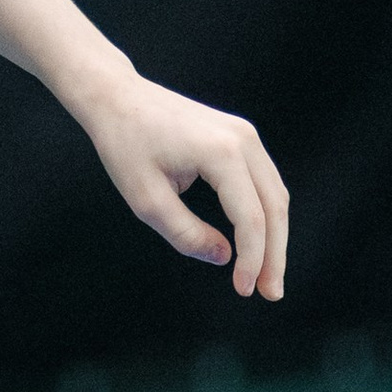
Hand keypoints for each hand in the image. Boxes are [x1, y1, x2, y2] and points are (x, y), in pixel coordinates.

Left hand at [77, 69, 287, 297]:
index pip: (251, 218)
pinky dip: (264, 214)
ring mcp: (245, 134)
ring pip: (274, 194)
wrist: (117, 98)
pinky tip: (257, 242)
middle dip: (273, 254)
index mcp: (221, 153)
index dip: (252, 259)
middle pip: (274, 207)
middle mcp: (243, 140)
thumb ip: (186, 233)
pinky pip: (263, 181)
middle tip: (270, 293)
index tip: (243, 290)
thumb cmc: (125, 145)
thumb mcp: (146, 200)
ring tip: (266, 275)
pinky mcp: (240, 136)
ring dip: (274, 236)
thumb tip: (224, 257)